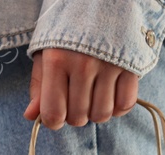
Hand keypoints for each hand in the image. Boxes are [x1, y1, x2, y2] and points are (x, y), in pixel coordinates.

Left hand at [23, 48, 139, 129]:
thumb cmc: (68, 26)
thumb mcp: (46, 50)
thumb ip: (39, 85)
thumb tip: (33, 117)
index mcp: (56, 61)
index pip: (54, 114)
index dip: (54, 120)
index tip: (56, 112)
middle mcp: (83, 65)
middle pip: (79, 117)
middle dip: (75, 114)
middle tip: (75, 97)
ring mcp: (109, 65)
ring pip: (102, 114)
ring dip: (97, 111)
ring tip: (93, 93)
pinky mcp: (131, 65)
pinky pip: (125, 104)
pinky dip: (118, 106)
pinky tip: (111, 93)